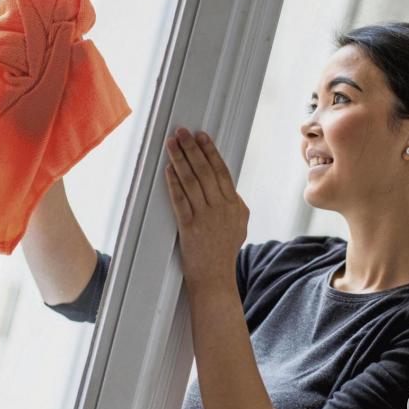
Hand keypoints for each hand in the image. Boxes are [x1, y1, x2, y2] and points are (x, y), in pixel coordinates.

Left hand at [164, 127, 249, 295]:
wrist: (215, 276)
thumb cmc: (224, 251)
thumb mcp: (239, 224)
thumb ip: (235, 204)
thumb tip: (226, 187)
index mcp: (234, 205)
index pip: (222, 171)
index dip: (210, 151)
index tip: (201, 136)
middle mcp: (222, 208)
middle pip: (206, 171)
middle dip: (193, 149)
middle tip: (182, 132)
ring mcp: (206, 217)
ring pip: (192, 182)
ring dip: (180, 160)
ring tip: (172, 144)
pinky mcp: (190, 227)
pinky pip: (180, 200)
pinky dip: (174, 183)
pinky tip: (168, 170)